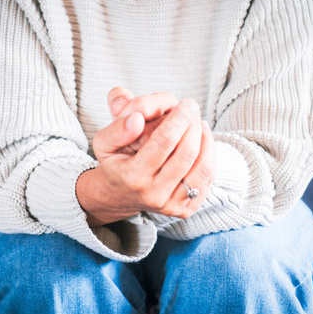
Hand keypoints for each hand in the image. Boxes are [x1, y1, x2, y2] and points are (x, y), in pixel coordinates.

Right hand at [76, 90, 215, 226]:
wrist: (118, 195)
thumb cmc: (115, 162)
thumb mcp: (103, 142)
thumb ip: (117, 127)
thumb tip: (137, 118)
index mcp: (132, 177)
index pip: (163, 142)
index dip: (179, 119)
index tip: (187, 103)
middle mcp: (153, 194)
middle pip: (186, 154)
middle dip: (193, 126)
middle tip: (192, 108)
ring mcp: (170, 205)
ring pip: (202, 168)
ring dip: (205, 139)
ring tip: (198, 123)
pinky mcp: (184, 210)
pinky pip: (207, 180)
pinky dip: (209, 155)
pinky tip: (202, 140)